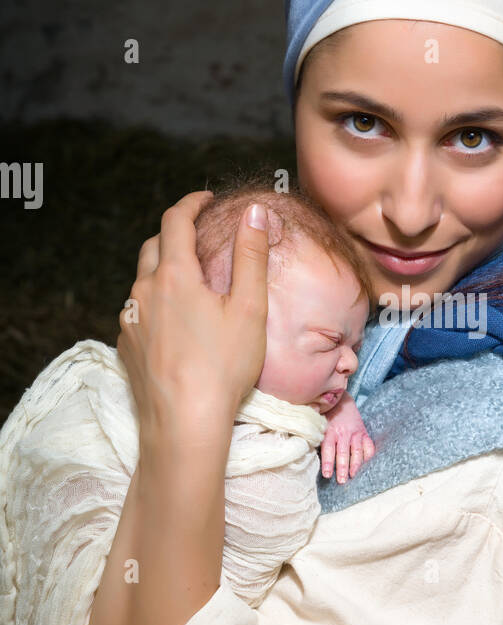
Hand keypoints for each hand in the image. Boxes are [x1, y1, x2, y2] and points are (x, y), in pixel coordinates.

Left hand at [116, 190, 270, 443]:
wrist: (184, 424)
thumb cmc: (224, 367)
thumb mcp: (249, 308)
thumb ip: (251, 255)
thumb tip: (254, 212)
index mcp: (174, 276)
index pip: (176, 220)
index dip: (192, 203)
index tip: (207, 199)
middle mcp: (143, 292)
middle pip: (153, 246)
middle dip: (175, 233)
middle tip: (199, 235)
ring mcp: (130, 320)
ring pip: (143, 281)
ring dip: (164, 270)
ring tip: (191, 281)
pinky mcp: (126, 347)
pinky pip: (138, 312)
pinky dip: (156, 303)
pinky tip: (176, 322)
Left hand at [319, 393, 375, 482]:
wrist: (341, 401)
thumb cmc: (326, 415)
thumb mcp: (317, 422)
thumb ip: (313, 434)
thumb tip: (303, 448)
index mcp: (330, 431)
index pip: (328, 449)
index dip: (327, 463)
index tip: (327, 475)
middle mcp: (343, 432)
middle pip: (343, 453)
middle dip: (342, 468)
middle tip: (342, 481)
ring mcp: (355, 433)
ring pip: (357, 451)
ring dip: (355, 465)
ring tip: (353, 476)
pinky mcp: (364, 433)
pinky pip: (369, 446)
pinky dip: (368, 456)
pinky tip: (365, 466)